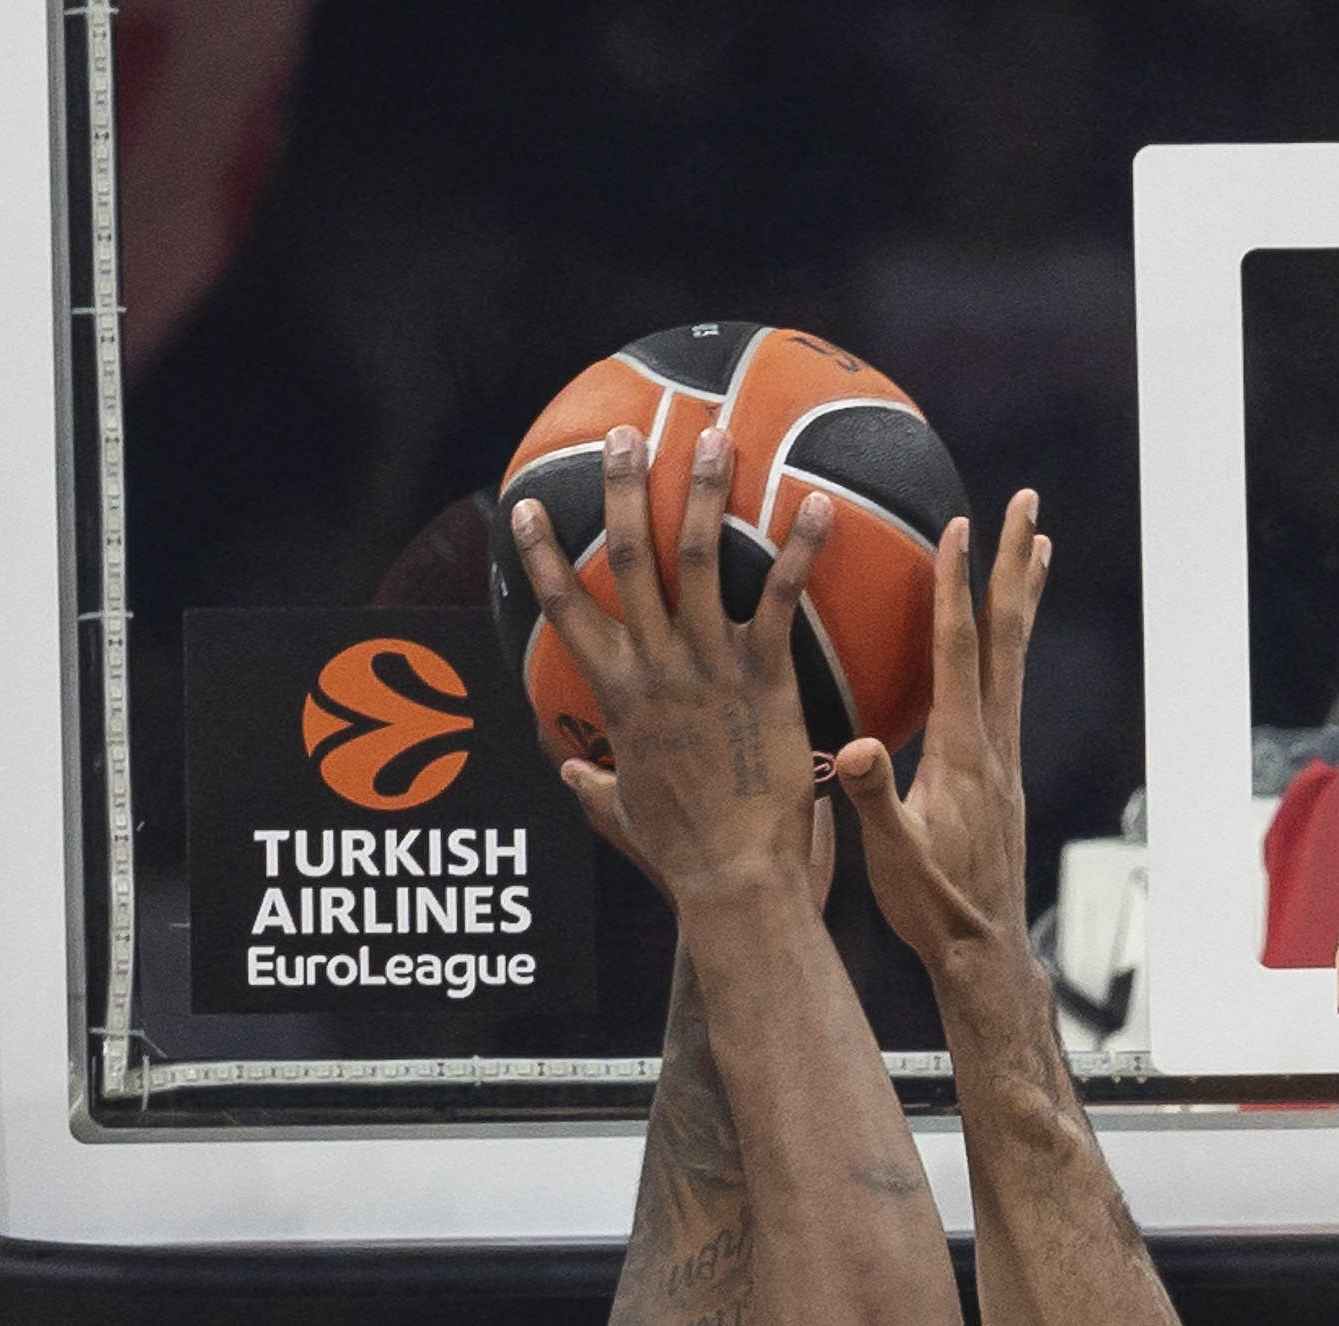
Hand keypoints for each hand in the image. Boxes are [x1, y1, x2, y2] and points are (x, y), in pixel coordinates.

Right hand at [508, 422, 837, 907]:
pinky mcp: (765, 677)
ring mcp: (707, 667)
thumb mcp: (622, 815)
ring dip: (704, 491)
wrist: (735, 878)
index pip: (563, 608)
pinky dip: (798, 547)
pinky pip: (777, 595)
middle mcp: (654, 666)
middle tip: (625, 434)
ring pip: (696, 557)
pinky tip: (815, 504)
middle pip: (626, 556)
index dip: (540, 554)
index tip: (524, 505)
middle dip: (621, 488)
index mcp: (616, 693)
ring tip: (716, 438)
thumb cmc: (682, 854)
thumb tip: (567, 772)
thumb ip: (592, 787)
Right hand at [832, 489, 1047, 967]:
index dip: (956, 589)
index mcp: (962, 752)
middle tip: (1027, 503)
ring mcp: (1004, 755)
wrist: (982, 950)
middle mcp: (993, 743)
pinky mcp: (1003, 770)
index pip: (959, 653)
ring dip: (1022, 595)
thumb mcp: (893, 855)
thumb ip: (872, 799)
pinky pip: (1010, 685)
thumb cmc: (932, 906)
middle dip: (1012, 565)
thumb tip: (853, 748)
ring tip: (1036, 544)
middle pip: (1005, 635)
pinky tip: (1005, 634)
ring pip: (1016, 656)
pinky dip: (1012, 642)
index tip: (958, 527)